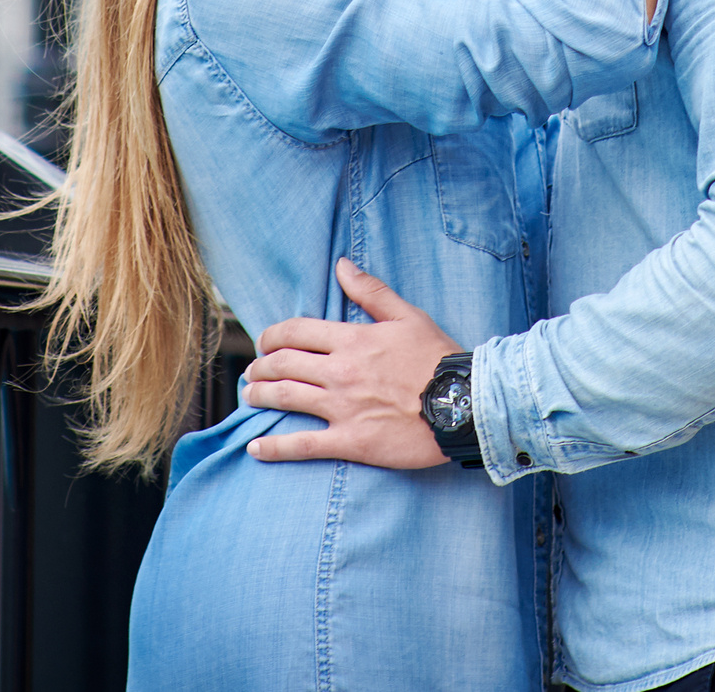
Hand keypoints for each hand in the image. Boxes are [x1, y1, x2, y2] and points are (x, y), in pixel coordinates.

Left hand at [243, 259, 462, 468]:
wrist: (464, 403)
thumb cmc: (438, 358)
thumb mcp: (409, 316)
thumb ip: (371, 291)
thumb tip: (342, 265)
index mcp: (353, 340)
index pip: (296, 331)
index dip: (272, 335)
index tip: (265, 342)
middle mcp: (341, 372)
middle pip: (283, 364)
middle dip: (260, 366)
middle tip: (254, 371)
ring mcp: (343, 408)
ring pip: (285, 399)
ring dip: (259, 396)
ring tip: (250, 396)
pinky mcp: (350, 441)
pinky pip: (302, 445)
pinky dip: (274, 448)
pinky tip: (256, 448)